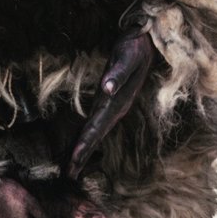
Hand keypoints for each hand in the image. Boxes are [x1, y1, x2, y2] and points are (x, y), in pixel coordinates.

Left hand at [68, 29, 155, 178]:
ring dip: (84, 150)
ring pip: (96, 133)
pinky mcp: (109, 103)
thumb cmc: (135, 47)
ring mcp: (113, 107)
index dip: (86, 143)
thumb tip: (107, 88)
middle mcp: (116, 109)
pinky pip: (96, 125)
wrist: (147, 43)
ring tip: (72, 168)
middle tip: (69, 174)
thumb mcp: (127, 57)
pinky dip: (87, 138)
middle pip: (96, 136)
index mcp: (118, 103)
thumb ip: (117, 73)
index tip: (74, 158)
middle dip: (82, 155)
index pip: (98, 127)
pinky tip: (82, 145)